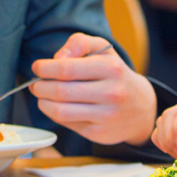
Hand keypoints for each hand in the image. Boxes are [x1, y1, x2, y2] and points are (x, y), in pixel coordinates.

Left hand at [31, 33, 156, 145]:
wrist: (140, 108)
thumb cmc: (114, 74)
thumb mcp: (103, 49)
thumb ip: (79, 43)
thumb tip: (57, 57)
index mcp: (111, 68)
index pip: (67, 69)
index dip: (45, 68)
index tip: (37, 67)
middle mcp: (111, 93)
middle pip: (60, 91)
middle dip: (40, 86)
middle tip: (36, 83)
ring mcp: (106, 116)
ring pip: (60, 111)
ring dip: (43, 102)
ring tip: (42, 95)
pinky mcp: (100, 133)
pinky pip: (67, 124)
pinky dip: (55, 114)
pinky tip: (57, 107)